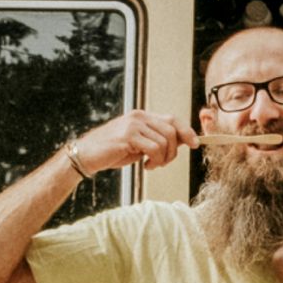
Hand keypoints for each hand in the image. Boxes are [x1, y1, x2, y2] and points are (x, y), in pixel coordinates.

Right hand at [72, 110, 197, 173]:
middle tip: (162, 163)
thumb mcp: (138, 145)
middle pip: (172, 130)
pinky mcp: (128, 136)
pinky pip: (154, 148)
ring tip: (151, 165)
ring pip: (165, 141)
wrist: (87, 155)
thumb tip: (181, 142)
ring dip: (163, 159)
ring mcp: (134, 125)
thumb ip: (156, 141)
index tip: (195, 143)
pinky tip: (145, 166)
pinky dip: (155, 161)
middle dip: (173, 151)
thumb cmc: (112, 152)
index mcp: (142, 116)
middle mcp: (139, 117)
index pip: (172, 119)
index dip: (186, 131)